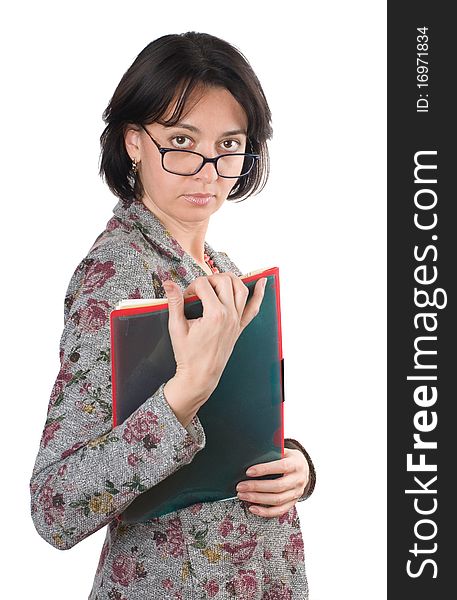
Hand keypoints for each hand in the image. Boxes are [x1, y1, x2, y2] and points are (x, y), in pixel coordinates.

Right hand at [162, 273, 266, 398]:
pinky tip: (262, 282)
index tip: (184, 297)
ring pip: (241, 288)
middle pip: (224, 281)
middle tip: (198, 290)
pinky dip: (260, 294)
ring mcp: (237, 320)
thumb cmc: (188, 355)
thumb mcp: (177, 328)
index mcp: (214, 314)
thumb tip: (169, 284)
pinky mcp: (240, 327)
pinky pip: (253, 308)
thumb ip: (174, 303)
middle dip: (209, 279)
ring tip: (218, 280)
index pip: (203, 285)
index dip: (191, 287)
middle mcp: (229, 315)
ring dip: (230, 280)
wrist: (200, 376)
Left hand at [236, 447, 309, 517]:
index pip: (281, 467)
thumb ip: (273, 451)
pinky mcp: (292, 503)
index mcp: (296, 464)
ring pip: (277, 500)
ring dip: (257, 499)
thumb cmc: (289, 458)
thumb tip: (254, 453)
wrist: (304, 469)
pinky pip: (279, 511)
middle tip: (241, 486)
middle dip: (256, 487)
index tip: (248, 471)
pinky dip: (265, 512)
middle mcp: (298, 480)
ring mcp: (296, 493)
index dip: (264, 469)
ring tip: (242, 495)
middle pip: (277, 486)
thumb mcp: (284, 451)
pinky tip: (252, 508)